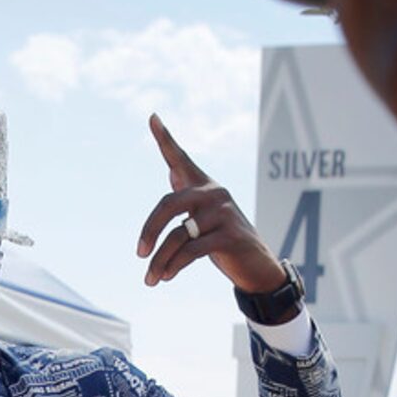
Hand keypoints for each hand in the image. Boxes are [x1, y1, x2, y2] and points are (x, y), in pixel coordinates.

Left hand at [137, 115, 284, 294]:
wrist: (257, 266)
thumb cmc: (224, 241)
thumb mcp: (204, 219)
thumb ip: (188, 197)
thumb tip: (172, 171)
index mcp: (204, 186)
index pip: (180, 158)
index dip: (165, 138)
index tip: (152, 117)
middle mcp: (214, 193)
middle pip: (169, 204)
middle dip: (149, 230)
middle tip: (139, 253)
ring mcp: (224, 212)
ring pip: (179, 235)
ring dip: (160, 260)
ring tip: (150, 279)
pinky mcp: (231, 235)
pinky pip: (191, 251)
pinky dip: (174, 265)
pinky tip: (165, 276)